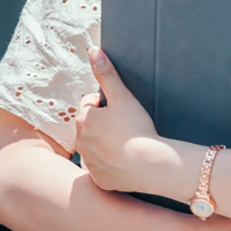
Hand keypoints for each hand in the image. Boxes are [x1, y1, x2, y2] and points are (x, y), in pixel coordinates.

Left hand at [75, 48, 188, 195]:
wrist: (150, 165)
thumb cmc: (137, 129)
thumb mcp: (122, 96)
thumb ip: (106, 73)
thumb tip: (93, 50)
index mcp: (82, 120)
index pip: (90, 103)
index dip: (108, 104)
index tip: (122, 111)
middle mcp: (80, 142)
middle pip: (91, 126)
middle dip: (105, 124)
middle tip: (127, 127)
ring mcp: (89, 163)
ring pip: (96, 147)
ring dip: (106, 143)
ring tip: (127, 144)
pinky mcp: (99, 179)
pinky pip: (103, 168)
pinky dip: (111, 164)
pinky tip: (126, 161)